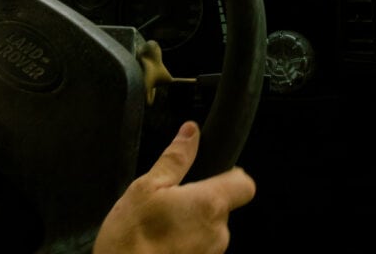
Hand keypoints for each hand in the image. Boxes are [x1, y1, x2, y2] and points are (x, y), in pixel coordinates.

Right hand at [93, 121, 254, 253]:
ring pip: (209, 230)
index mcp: (209, 205)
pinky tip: (161, 244)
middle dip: (200, 202)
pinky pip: (199, 249)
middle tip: (169, 202)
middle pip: (222, 208)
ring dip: (191, 225)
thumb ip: (174, 159)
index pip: (245, 184)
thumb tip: (190, 133)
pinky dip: (185, 244)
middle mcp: (218, 233)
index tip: (214, 172)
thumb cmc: (130, 240)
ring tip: (160, 226)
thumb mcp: (145, 188)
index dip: (232, 174)